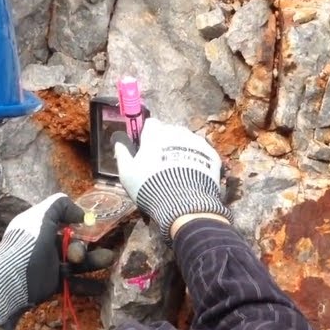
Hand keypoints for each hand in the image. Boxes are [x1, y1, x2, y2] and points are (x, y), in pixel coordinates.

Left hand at [0, 193, 112, 325]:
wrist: (13, 281)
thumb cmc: (28, 245)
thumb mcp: (42, 216)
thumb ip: (60, 205)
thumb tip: (81, 214)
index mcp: (39, 226)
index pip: (61, 220)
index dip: (76, 222)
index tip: (89, 224)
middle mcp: (44, 244)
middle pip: (72, 243)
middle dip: (84, 247)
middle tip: (82, 254)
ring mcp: (48, 265)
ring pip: (76, 263)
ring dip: (93, 261)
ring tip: (109, 260)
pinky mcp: (51, 284)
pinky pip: (73, 282)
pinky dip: (87, 284)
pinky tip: (102, 286)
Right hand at [113, 118, 230, 243]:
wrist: (183, 205)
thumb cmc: (150, 187)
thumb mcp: (127, 173)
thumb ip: (122, 154)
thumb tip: (118, 142)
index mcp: (155, 134)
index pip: (151, 124)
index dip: (148, 135)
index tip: (147, 148)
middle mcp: (177, 132)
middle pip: (170, 131)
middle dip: (166, 141)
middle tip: (163, 162)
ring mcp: (196, 142)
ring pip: (188, 140)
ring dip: (183, 149)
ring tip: (179, 170)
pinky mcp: (211, 154)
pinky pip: (202, 152)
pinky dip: (197, 159)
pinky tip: (193, 174)